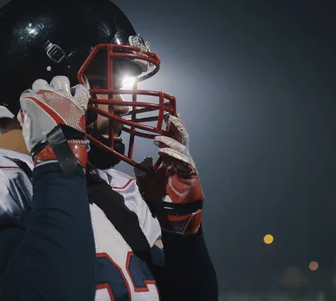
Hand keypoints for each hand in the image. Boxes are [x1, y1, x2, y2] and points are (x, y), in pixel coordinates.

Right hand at [18, 76, 89, 166]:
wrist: (57, 148)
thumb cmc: (39, 141)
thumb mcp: (26, 128)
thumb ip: (25, 116)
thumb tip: (25, 113)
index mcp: (31, 100)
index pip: (27, 93)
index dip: (30, 99)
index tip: (32, 104)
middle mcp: (47, 94)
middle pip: (42, 82)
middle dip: (43, 88)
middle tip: (46, 97)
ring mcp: (63, 96)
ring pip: (61, 80)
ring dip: (60, 86)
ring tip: (62, 93)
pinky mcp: (77, 102)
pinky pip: (81, 90)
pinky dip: (79, 91)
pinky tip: (77, 95)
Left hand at [135, 115, 203, 234]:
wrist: (172, 220)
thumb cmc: (161, 202)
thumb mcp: (146, 185)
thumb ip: (144, 173)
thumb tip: (144, 161)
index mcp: (172, 161)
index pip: (173, 140)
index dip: (171, 128)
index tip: (167, 115)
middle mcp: (182, 161)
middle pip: (182, 139)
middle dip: (176, 127)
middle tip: (169, 117)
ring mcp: (187, 168)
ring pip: (183, 148)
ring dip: (170, 142)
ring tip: (158, 140)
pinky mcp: (191, 176)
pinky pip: (184, 162)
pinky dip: (174, 156)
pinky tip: (164, 153)